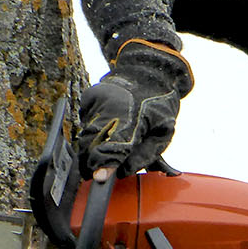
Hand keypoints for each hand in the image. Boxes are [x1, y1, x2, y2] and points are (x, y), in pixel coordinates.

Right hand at [77, 39, 193, 176]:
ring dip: (91, 147)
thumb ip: (144, 156)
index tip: (99, 178)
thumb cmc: (159, 105)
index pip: (115, 146)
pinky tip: (106, 126)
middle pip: (92, 142)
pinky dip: (92, 130)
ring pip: (85, 134)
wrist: (149, 70)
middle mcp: (111, 106)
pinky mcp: (89, 97)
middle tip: (95, 174)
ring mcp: (98, 100)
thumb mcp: (162, 134)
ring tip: (105, 148)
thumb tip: (122, 172)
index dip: (105, 165)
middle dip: (92, 162)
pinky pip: (85, 122)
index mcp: (135, 117)